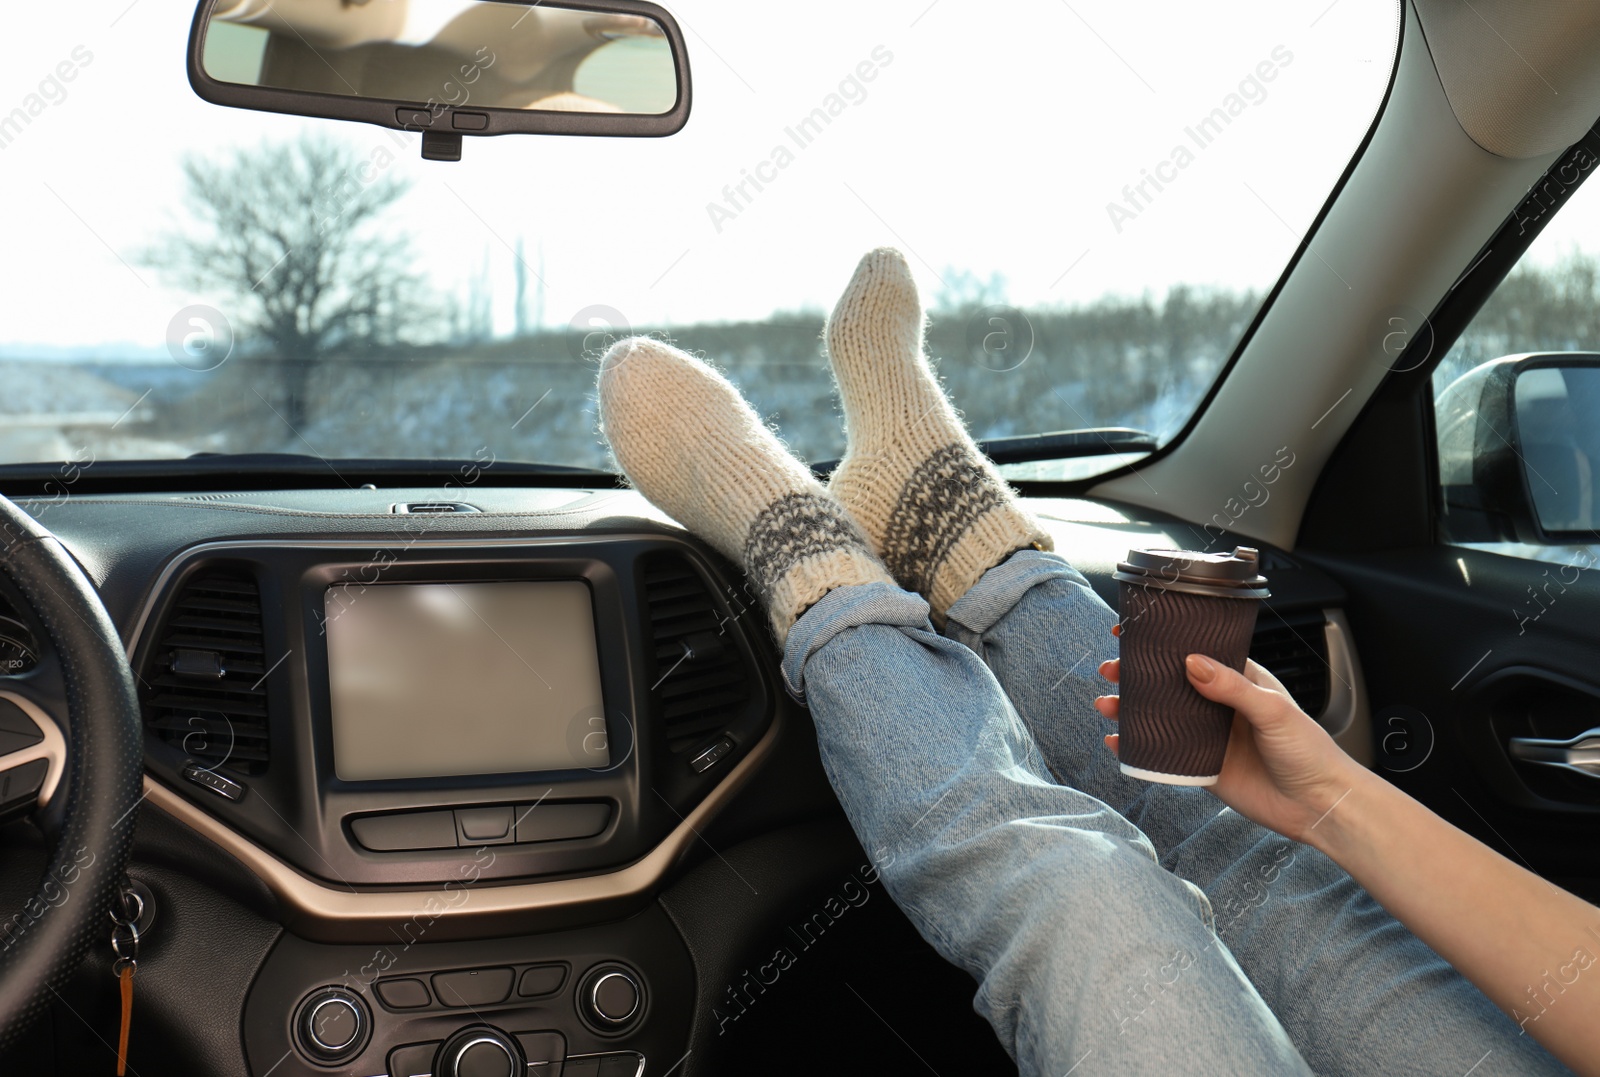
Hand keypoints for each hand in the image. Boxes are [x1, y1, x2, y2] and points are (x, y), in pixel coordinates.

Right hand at [1096, 645, 1368, 843]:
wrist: (1319, 805)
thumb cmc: (1310, 752)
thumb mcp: (1273, 711)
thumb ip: (1232, 687)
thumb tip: (1192, 663)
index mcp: (1241, 680)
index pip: (1197, 651)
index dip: (1165, 642)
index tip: (1135, 631)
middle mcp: (1220, 705)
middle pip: (1169, 683)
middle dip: (1136, 675)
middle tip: (1112, 670)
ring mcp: (1209, 736)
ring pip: (1160, 717)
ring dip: (1131, 710)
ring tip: (1107, 705)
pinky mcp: (1201, 767)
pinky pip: (1162, 754)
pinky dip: (1137, 747)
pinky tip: (1119, 742)